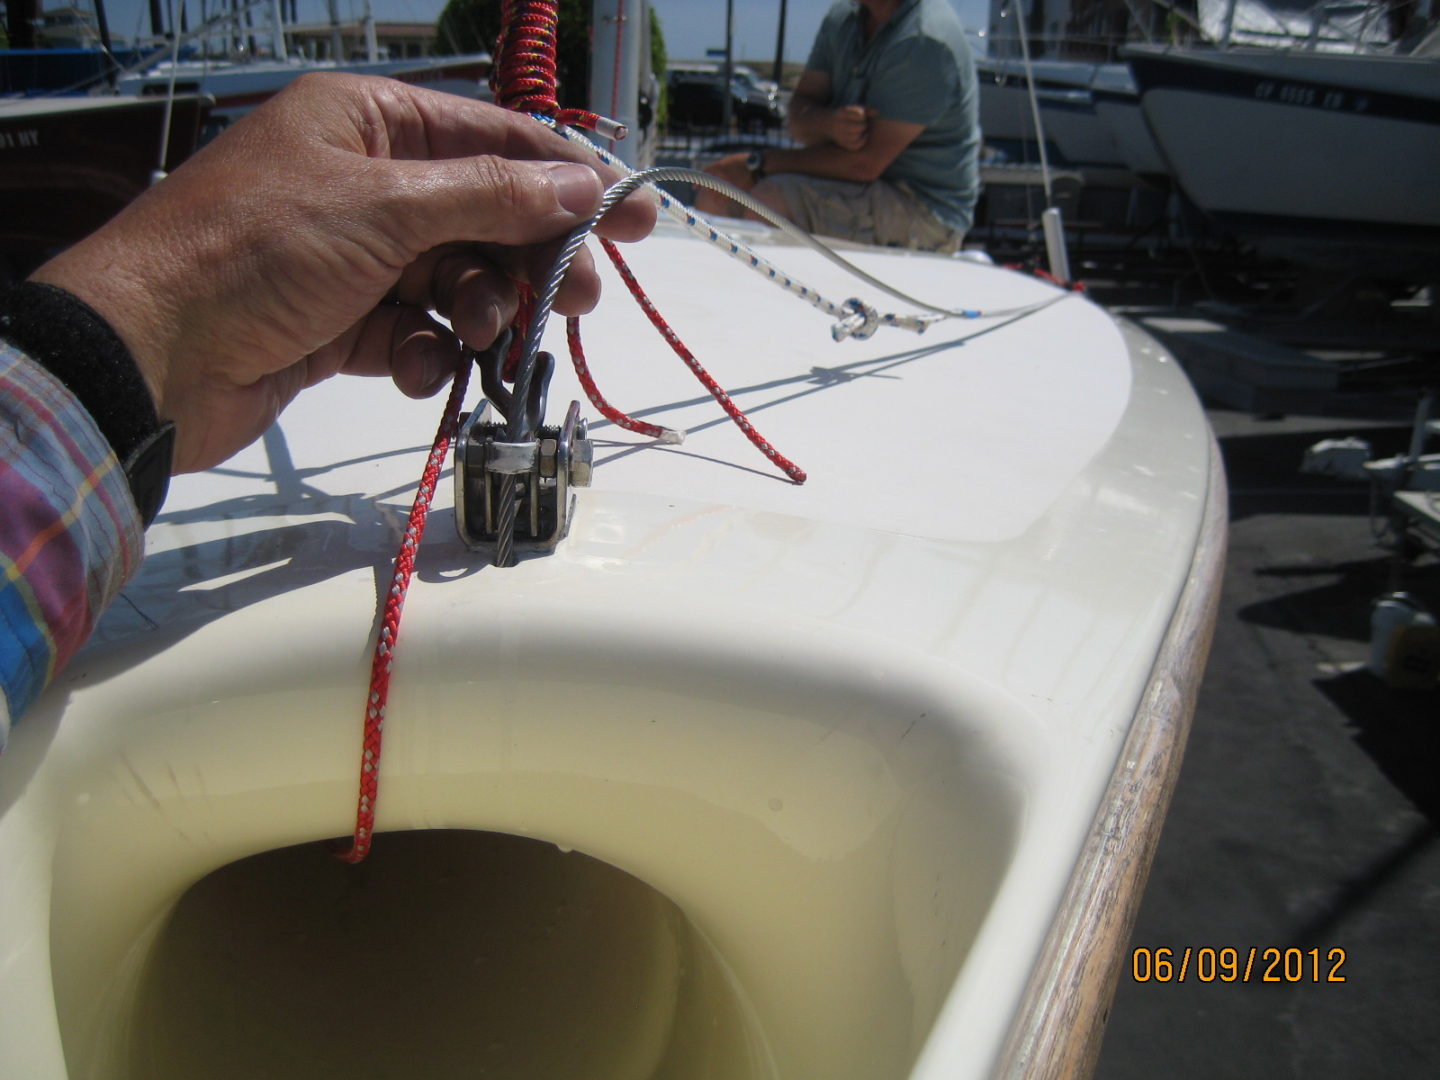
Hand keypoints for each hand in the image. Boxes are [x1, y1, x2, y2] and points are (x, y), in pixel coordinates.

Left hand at [32, 73, 655, 472]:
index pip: (492, 137)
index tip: (633, 217)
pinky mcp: (340, 324)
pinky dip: (427, 354)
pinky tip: (419, 371)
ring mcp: (352, 256)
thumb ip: (492, 197)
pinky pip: (415, 333)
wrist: (149, 355)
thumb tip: (584, 183)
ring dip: (478, 314)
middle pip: (483, 214)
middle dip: (530, 258)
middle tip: (582, 298)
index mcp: (367, 122)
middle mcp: (364, 181)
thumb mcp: (385, 209)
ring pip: (454, 281)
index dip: (567, 175)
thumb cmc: (258, 254)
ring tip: (483, 340)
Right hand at [829, 105, 875, 150]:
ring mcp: (838, 135)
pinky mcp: (841, 143)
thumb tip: (878, 112)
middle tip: (864, 125)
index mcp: (841, 113)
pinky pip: (853, 146)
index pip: (857, 116)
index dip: (863, 117)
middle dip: (863, 126)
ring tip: (863, 130)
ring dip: (862, 134)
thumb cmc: (846, 115)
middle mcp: (839, 125)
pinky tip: (864, 137)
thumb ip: (866, 109)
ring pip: (855, 137)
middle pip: (857, 128)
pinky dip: (861, 142)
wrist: (828, 124)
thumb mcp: (853, 109)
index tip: (862, 117)